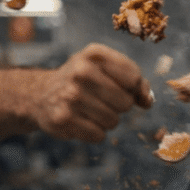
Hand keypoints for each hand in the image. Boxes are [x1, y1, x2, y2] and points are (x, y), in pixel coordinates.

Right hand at [31, 43, 151, 142]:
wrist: (41, 93)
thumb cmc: (84, 80)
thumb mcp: (107, 69)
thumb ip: (135, 81)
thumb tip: (147, 101)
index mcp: (95, 54)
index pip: (134, 78)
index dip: (133, 88)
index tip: (121, 86)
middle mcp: (81, 71)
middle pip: (126, 103)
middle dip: (119, 106)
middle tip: (100, 99)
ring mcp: (71, 96)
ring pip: (113, 121)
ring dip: (106, 120)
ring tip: (89, 109)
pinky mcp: (63, 119)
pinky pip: (99, 135)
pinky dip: (94, 132)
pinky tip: (80, 120)